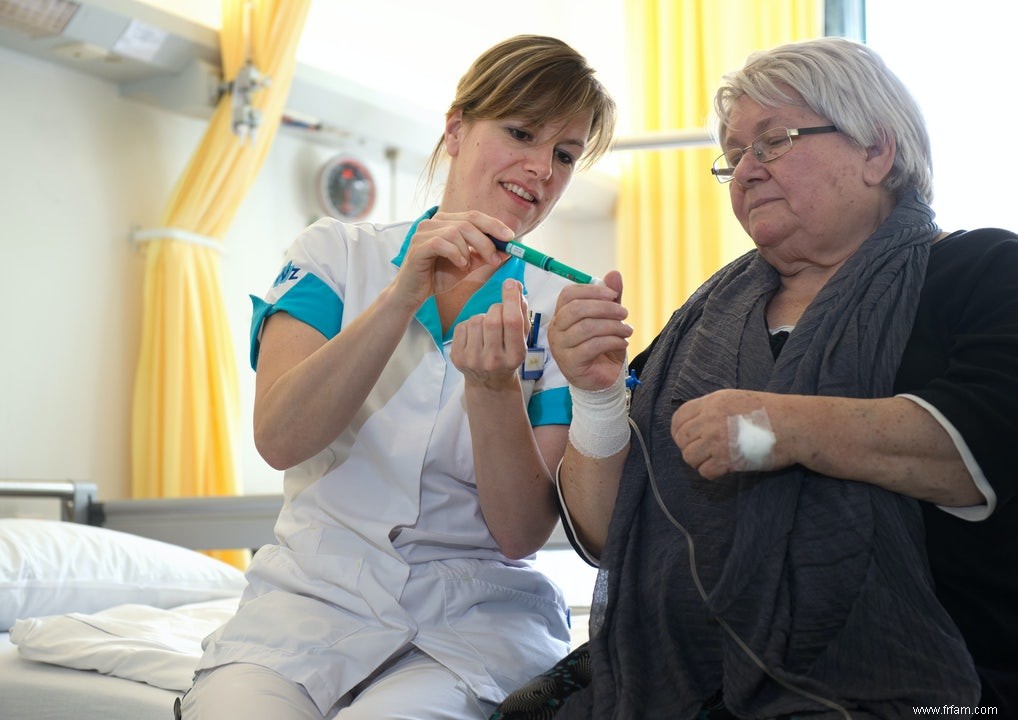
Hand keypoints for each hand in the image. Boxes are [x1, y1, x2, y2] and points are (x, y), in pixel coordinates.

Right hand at [391, 210, 513, 310]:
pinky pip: (442, 243)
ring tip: (468, 266)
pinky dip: (456, 254)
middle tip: (496, 259)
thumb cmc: (437, 277)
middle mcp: (434, 222)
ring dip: (470, 251)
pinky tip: (459, 265)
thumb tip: (509, 250)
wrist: (413, 293)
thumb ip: (485, 257)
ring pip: (456, 232)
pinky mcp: (417, 245)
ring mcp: (423, 232)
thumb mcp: (468, 266)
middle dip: (486, 241)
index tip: (510, 237)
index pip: (474, 215)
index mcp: (447, 222)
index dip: (494, 224)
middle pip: (468, 221)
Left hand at [450, 279, 529, 390]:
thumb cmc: (508, 355)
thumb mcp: (522, 339)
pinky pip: (462, 326)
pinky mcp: (457, 357)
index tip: (511, 283)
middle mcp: (494, 360)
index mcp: (515, 356)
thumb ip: (522, 313)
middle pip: (493, 319)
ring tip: (487, 329)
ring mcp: (473, 360)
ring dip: (483, 317)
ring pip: (476, 320)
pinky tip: (476, 335)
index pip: (512, 322)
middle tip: (500, 310)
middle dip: (497, 307)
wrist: (489, 383)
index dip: (511, 299)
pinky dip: (470, 325)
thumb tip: (516, 286)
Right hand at [548, 270, 630, 390]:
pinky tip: (623, 343)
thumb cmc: (603, 347)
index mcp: (561, 315)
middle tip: (625, 313)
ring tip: (627, 330)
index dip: (592, 290)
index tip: (614, 294)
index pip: (568, 294)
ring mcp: (560, 347)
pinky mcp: (570, 363)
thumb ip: (610, 298)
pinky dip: (612, 341)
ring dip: (612, 326)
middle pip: (576, 309)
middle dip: (605, 308)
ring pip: (586, 327)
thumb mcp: (609, 319)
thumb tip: (614, 274)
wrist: (602, 379)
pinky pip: (592, 346)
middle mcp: (556, 330)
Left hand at [671, 389, 786, 478]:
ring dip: (699, 461)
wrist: (794, 425)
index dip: (678, 430)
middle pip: (681, 438)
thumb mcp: (737, 399)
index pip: (679, 417)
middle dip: (688, 447)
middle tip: (702, 452)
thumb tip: (699, 422)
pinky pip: (705, 471)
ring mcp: (717, 440)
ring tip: (713, 460)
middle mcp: (710, 420)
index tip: (686, 438)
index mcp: (713, 402)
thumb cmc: (772, 412)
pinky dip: (711, 473)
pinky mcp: (727, 460)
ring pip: (689, 456)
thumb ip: (715, 408)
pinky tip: (723, 469)